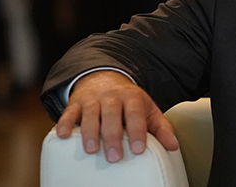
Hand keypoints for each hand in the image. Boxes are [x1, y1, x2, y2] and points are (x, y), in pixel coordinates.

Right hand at [54, 70, 178, 162]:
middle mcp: (112, 97)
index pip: (135, 113)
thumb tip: (173, 146)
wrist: (104, 78)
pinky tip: (62, 136)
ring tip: (91, 150)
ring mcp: (93, 100)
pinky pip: (68, 112)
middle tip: (114, 157)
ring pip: (90, 114)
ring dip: (90, 132)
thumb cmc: (129, 101)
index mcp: (132, 97)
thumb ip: (160, 128)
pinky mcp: (75, 103)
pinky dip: (64, 123)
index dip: (137, 131)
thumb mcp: (147, 109)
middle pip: (112, 115)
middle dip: (113, 136)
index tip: (138, 149)